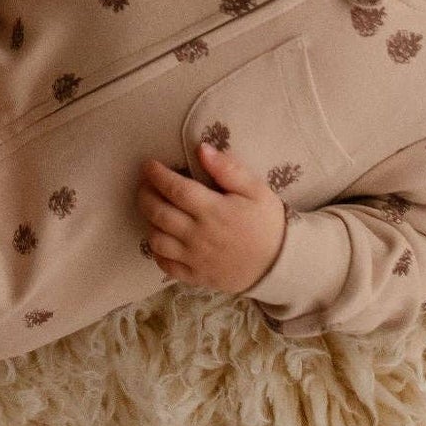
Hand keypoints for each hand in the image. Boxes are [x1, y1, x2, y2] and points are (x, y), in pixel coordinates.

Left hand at [137, 143, 286, 293]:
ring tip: (153, 209)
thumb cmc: (267, 223)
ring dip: (148, 222)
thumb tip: (202, 149)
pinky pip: (166, 265)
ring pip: (157, 239)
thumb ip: (228, 169)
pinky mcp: (196, 276)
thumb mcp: (256, 189)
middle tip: (144, 183)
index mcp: (213, 210)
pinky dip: (156, 251)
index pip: (175, 188)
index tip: (148, 165)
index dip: (156, 175)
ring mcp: (195, 258)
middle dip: (145, 194)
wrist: (280, 265)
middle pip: (159, 212)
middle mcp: (198, 235)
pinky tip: (160, 238)